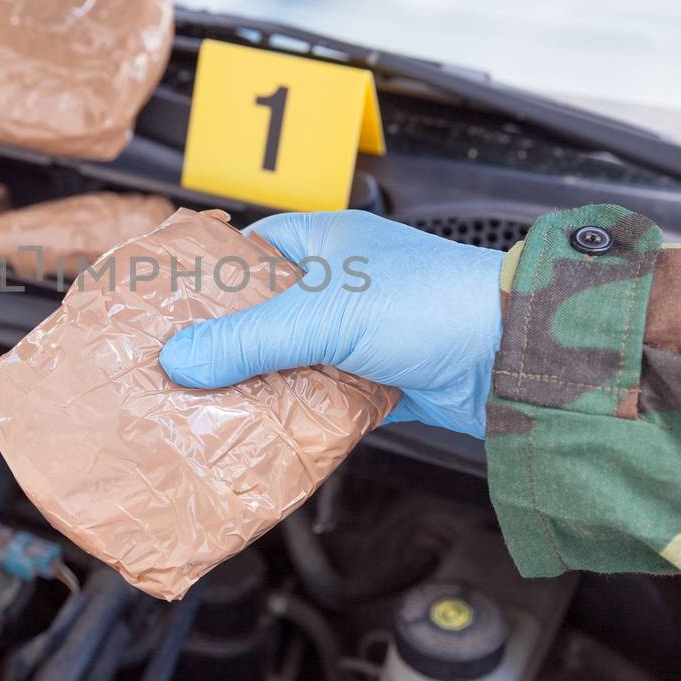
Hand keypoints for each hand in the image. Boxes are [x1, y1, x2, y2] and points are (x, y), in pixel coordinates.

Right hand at [159, 210, 504, 437]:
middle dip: (225, 348)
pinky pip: (325, 402)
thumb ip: (249, 339)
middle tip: (176, 376)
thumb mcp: (325, 315)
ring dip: (261, 389)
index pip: (247, 255)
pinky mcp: (381, 381)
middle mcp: (342, 286)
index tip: (164, 315)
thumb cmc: (434, 302)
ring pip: (291, 363)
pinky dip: (300, 419)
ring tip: (207, 413)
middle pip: (264, 318)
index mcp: (325, 243)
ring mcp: (362, 335)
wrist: (517, 353)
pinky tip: (267, 437)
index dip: (206, 283)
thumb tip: (181, 360)